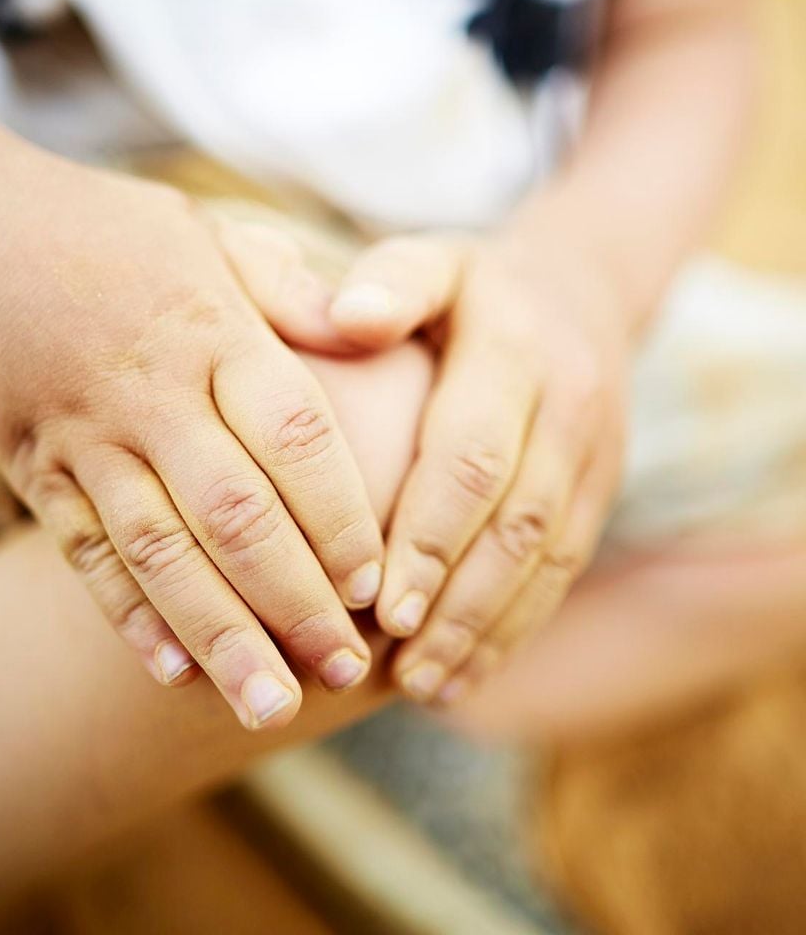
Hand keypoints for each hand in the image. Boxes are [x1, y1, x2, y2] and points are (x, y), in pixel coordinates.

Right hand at [0, 115, 382, 729]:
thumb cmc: (107, 230)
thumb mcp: (208, 231)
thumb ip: (288, 289)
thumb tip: (367, 332)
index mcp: (210, 329)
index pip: (294, 436)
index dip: (340, 516)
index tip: (378, 584)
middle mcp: (149, 392)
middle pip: (235, 515)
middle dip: (296, 603)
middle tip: (347, 671)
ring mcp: (83, 436)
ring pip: (159, 554)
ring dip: (220, 637)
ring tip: (271, 708)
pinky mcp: (32, 467)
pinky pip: (82, 554)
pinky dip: (127, 616)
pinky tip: (170, 673)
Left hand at [275, 230, 629, 701]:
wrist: (578, 292)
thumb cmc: (468, 289)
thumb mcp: (432, 262)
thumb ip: (391, 284)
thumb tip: (345, 317)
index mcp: (516, 349)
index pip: (472, 455)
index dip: (430, 535)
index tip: (379, 603)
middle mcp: (569, 405)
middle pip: (516, 521)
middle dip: (459, 601)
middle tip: (398, 664)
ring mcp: (597, 453)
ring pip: (548, 558)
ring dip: (489, 630)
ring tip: (427, 686)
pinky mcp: (603, 489)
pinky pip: (565, 566)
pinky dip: (518, 625)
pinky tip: (469, 672)